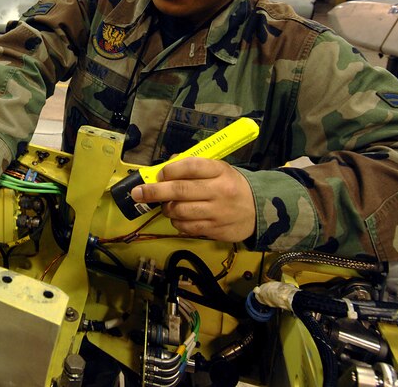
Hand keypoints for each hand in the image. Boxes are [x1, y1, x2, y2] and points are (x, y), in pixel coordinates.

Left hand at [130, 157, 255, 241]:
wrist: (259, 210)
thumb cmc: (230, 185)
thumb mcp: (218, 170)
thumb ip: (193, 167)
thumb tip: (165, 166)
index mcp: (220, 171)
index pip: (190, 166)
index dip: (170, 170)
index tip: (159, 174)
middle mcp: (219, 191)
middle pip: (180, 190)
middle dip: (154, 192)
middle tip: (137, 193)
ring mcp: (217, 213)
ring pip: (180, 211)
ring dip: (166, 209)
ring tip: (167, 206)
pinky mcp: (216, 230)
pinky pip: (187, 227)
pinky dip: (177, 222)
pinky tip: (179, 218)